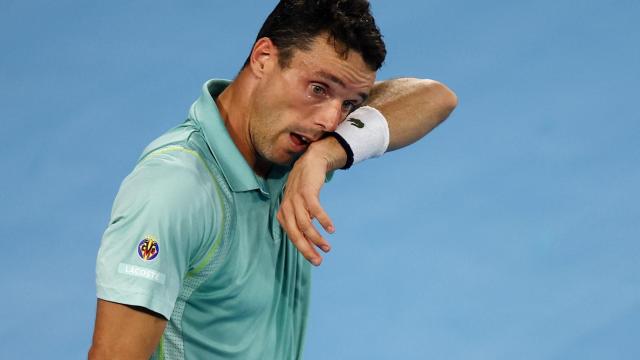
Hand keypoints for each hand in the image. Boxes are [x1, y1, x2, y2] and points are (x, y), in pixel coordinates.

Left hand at [277, 138, 345, 265]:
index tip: (315, 260)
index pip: (293, 237)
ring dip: (316, 238)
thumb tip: (309, 242)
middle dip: (307, 249)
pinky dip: (323, 221)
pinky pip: (315, 210)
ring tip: (327, 247)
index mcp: (284, 214)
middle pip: (296, 234)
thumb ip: (301, 221)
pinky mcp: (306, 192)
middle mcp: (287, 208)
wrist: (310, 162)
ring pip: (305, 225)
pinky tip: (331, 229)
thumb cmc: (305, 188)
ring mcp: (295, 200)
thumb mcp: (299, 206)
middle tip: (319, 261)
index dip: (303, 250)